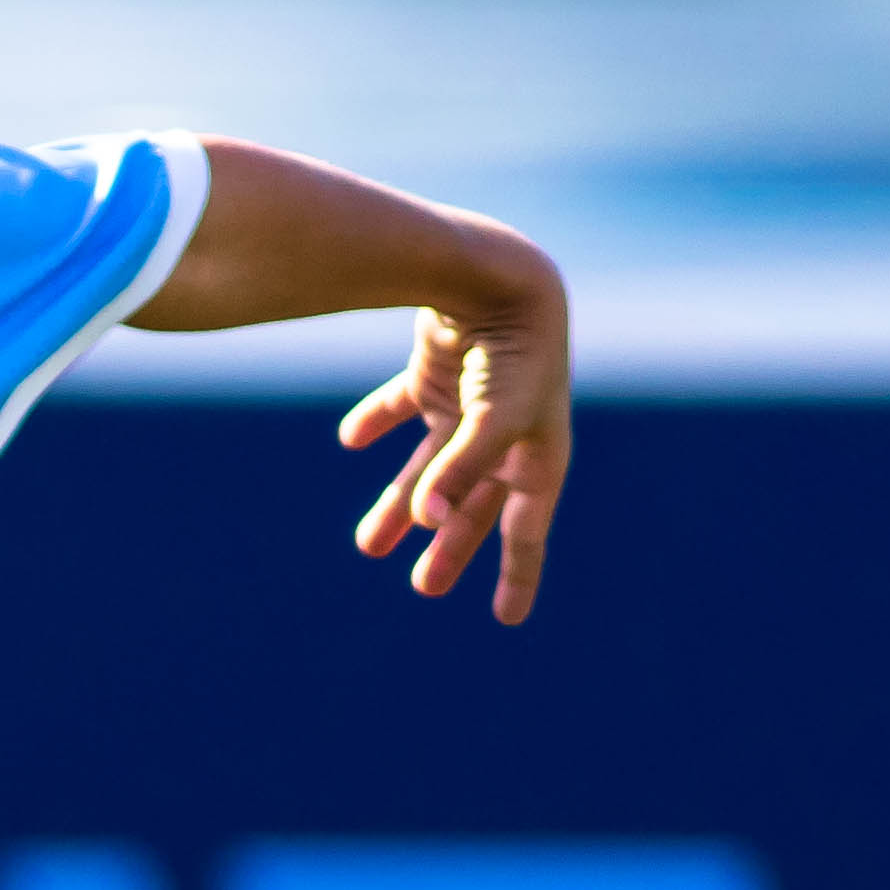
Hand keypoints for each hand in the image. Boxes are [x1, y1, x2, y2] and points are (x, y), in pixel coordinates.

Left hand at [339, 256, 570, 622]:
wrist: (496, 272)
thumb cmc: (511, 352)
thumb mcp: (492, 419)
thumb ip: (458, 470)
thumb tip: (428, 520)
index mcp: (539, 452)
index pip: (528, 527)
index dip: (518, 573)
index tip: (506, 617)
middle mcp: (506, 433)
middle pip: (473, 505)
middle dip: (449, 546)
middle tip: (423, 587)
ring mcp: (469, 404)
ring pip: (430, 468)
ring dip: (402, 503)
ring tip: (369, 545)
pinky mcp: (436, 374)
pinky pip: (402, 406)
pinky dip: (377, 422)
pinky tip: (351, 439)